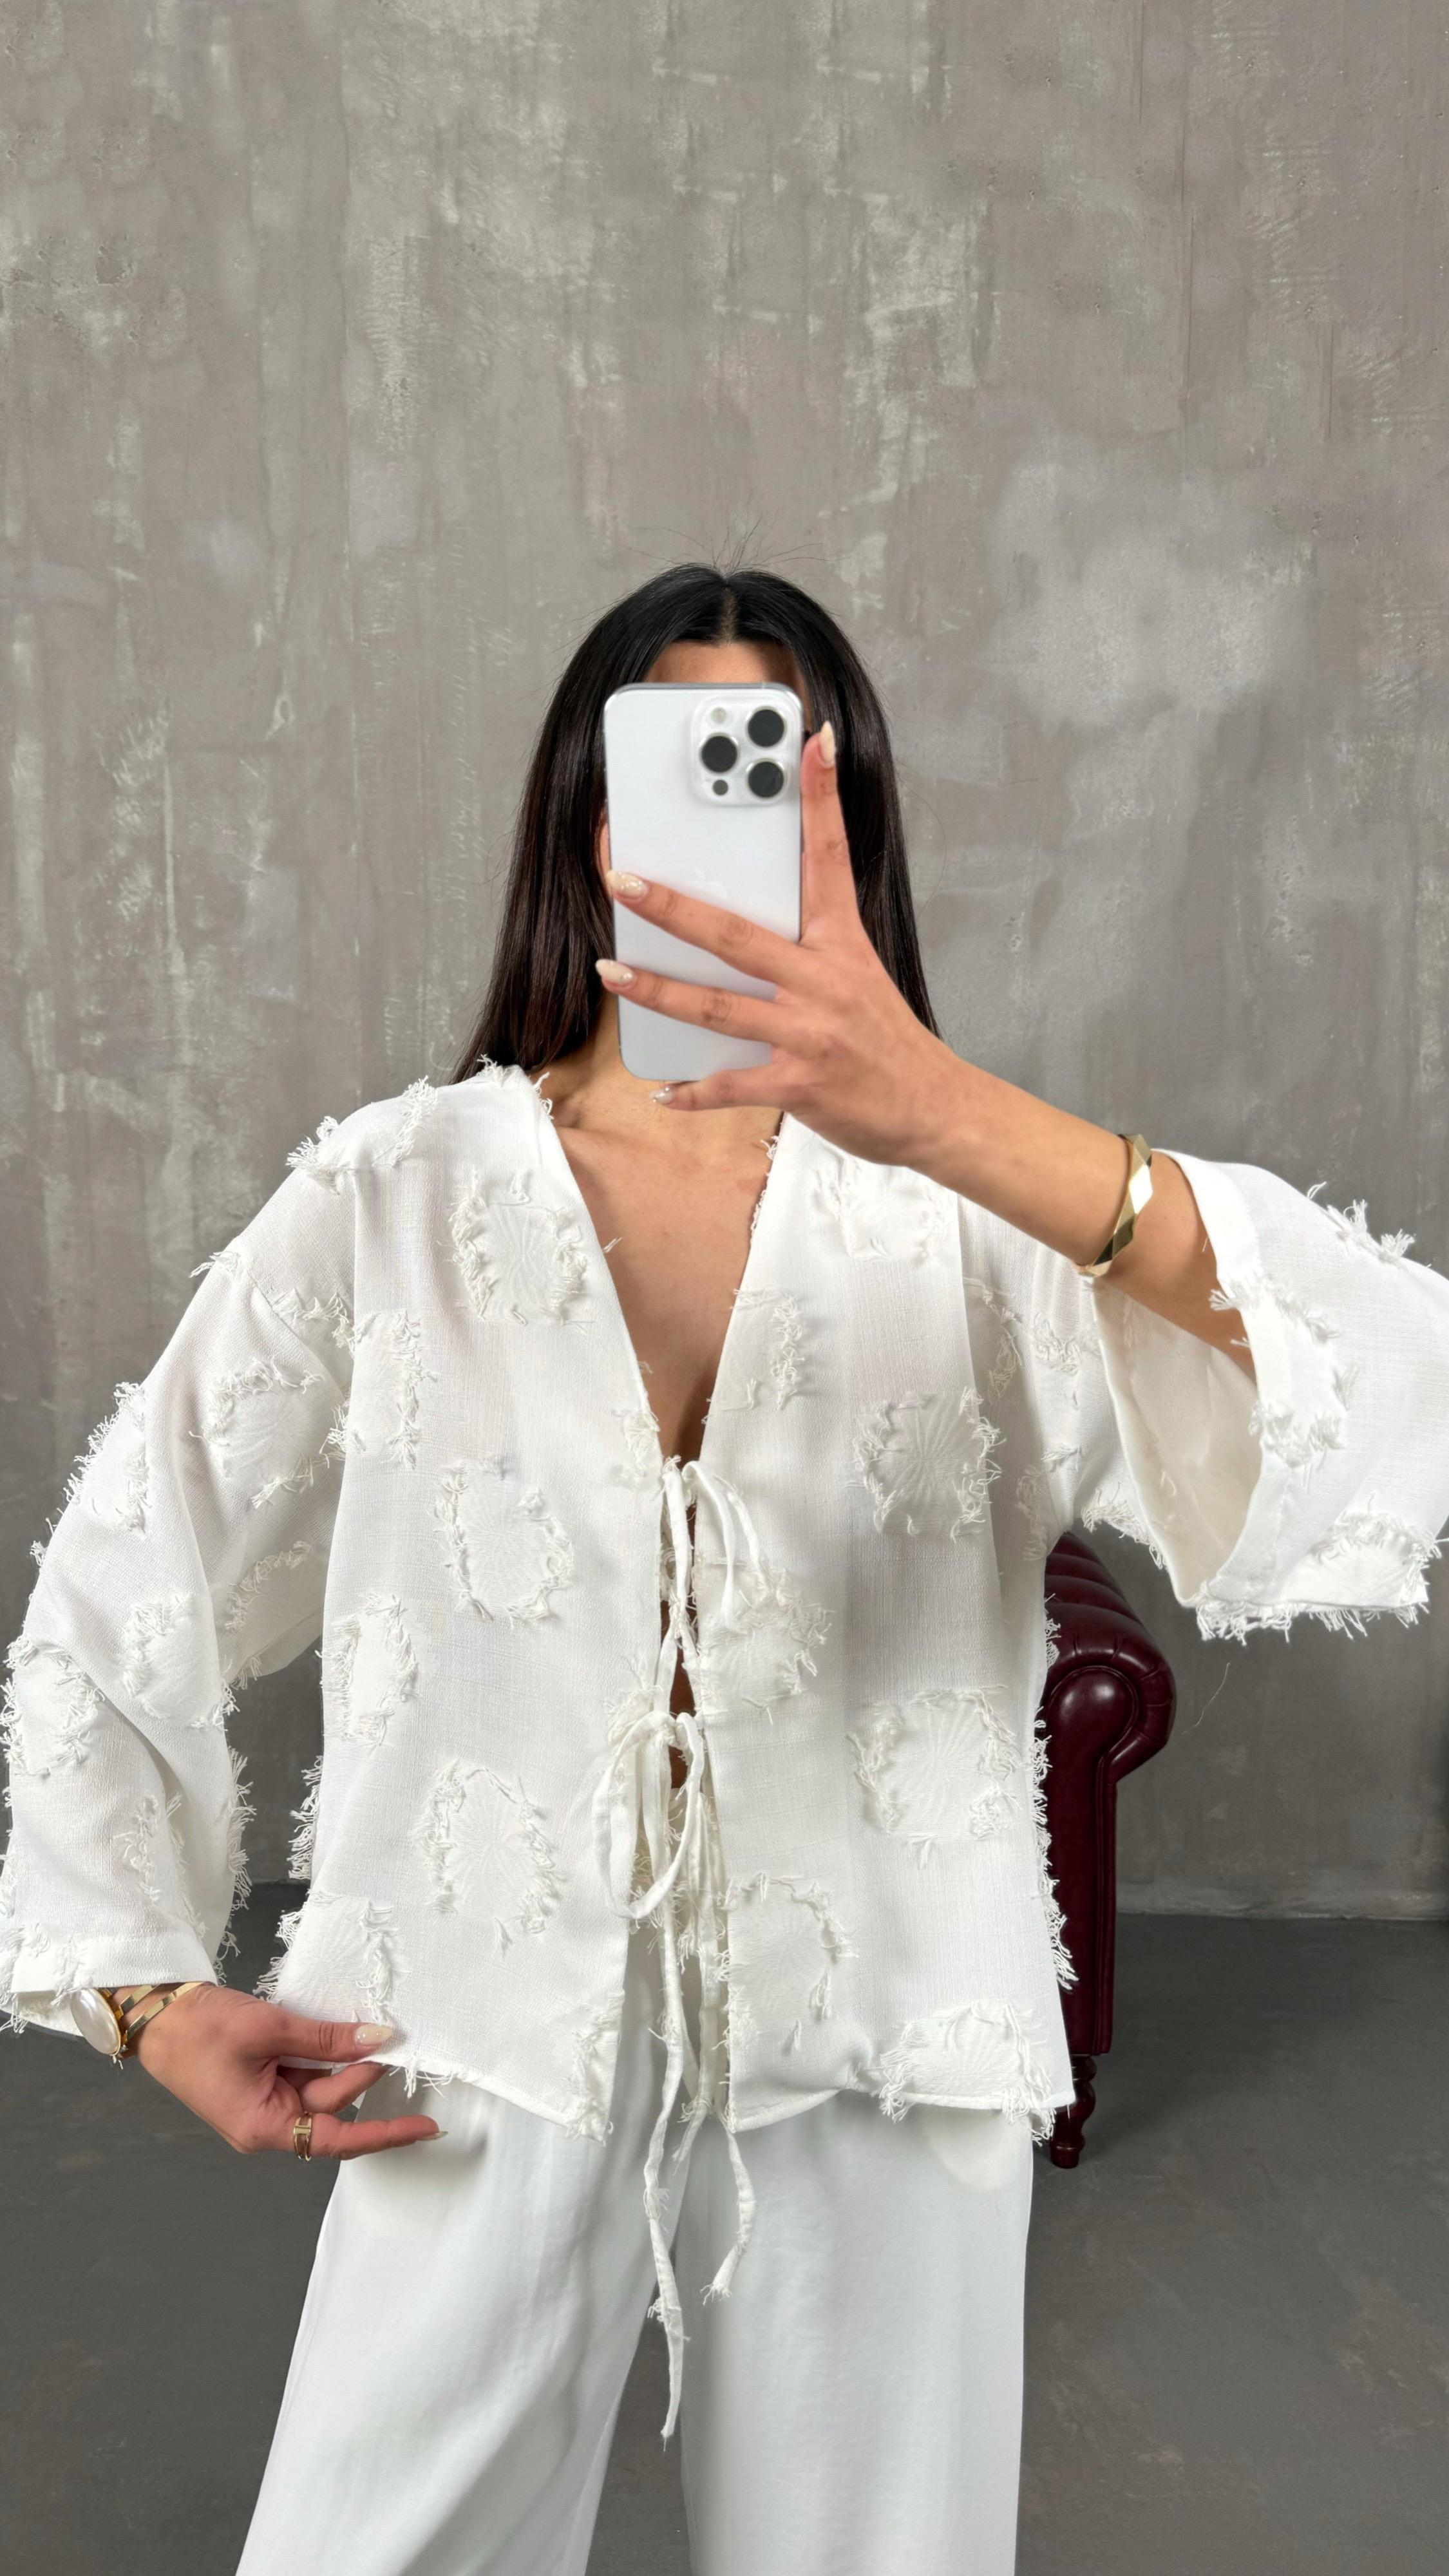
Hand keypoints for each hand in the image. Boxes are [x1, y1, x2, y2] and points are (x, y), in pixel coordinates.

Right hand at [132, 1983, 442, 2158]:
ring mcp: (265, 2102)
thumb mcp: (270, 2029)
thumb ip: (326, 2038)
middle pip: (331, 2106)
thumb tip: (378, 2041)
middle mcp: (267, 2123)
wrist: (157, 2014)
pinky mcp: (263, 2082)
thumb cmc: (200, 2030)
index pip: (337, 2140)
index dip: (385, 2135)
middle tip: (393, 2041)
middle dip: (361, 2075)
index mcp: (263, 2127)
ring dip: (344, 2061)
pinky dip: (325, 2055)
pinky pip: (305, 2073)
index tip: (425, 2128)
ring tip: (371, 2032)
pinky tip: (344, 2036)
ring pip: (321, 2086)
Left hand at [595, 723, 962, 1165]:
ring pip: (719, 1006)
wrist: (935, 1108)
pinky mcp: (801, 1084)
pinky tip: (664, 1091)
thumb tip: (741, 931)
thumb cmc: (888, 1042)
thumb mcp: (860, 976)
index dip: (820, 799)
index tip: (809, 742)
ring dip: (658, 990)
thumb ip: (809, 949)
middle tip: (621, 879)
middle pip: (736, 934)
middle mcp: (825, 981)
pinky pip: (732, 1084)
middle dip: (672, 906)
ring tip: (611, 972)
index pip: (828, 858)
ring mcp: (811, 1033)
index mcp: (842, 944)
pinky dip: (694, 1091)